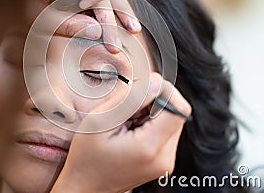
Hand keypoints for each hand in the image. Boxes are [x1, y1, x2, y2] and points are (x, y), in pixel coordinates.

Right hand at [50, 73, 191, 192]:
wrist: (85, 186)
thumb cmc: (87, 158)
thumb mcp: (101, 120)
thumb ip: (130, 99)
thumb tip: (156, 81)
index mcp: (150, 148)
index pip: (179, 109)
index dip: (165, 91)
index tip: (144, 87)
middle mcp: (164, 158)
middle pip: (176, 114)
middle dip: (155, 102)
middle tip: (128, 108)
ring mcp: (165, 161)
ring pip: (171, 120)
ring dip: (151, 112)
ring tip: (126, 121)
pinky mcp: (162, 161)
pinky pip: (164, 131)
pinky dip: (149, 123)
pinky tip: (130, 129)